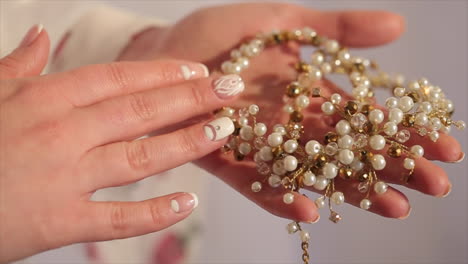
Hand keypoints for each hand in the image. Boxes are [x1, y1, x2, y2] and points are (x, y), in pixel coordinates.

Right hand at [0, 25, 243, 262]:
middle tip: (231, 91)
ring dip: (186, 143)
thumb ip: (19, 65)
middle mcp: (61, 134)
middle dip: (191, 98)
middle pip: (140, 110)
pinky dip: (154, 214)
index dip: (163, 73)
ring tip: (222, 131)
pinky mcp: (58, 223)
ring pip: (139, 157)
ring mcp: (63, 179)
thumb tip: (43, 35)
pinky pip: (117, 220)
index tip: (198, 69)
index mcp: (45, 99)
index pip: (118, 78)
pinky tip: (188, 203)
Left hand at [119, 3, 461, 220]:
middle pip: (346, 150)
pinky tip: (312, 209)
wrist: (163, 51)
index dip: (404, 130)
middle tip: (435, 185)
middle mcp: (289, 124)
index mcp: (307, 93)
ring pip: (312, 172)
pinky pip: (256, 183)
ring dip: (350, 189)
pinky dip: (281, 197)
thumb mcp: (283, 20)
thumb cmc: (218, 33)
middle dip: (390, 167)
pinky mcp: (225, 158)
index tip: (445, 146)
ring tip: (393, 207)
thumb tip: (398, 25)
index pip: (365, 117)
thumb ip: (334, 29)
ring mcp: (260, 145)